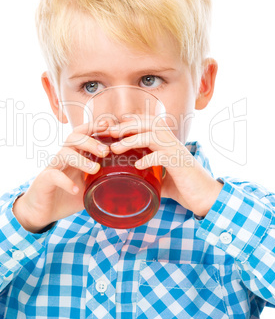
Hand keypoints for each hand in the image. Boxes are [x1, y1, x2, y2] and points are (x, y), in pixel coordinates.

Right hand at [12, 120, 109, 231]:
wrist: (41, 211)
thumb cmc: (65, 196)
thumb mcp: (87, 188)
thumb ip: (102, 182)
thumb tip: (128, 184)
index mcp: (75, 155)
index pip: (84, 134)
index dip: (96, 128)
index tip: (112, 128)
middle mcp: (63, 157)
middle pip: (74, 137)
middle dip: (91, 141)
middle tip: (106, 151)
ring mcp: (53, 167)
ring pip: (64, 154)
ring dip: (81, 160)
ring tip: (95, 169)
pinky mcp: (44, 180)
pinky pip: (54, 176)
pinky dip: (66, 182)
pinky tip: (75, 189)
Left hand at [106, 114, 222, 217]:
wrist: (208, 197)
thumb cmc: (187, 187)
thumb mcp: (165, 180)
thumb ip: (152, 177)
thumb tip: (136, 182)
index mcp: (168, 144)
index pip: (149, 124)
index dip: (132, 121)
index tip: (115, 124)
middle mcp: (173, 143)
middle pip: (149, 124)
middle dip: (128, 126)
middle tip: (110, 132)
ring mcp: (177, 152)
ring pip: (153, 136)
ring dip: (132, 139)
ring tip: (116, 148)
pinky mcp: (180, 164)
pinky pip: (161, 156)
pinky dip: (148, 159)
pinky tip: (137, 165)